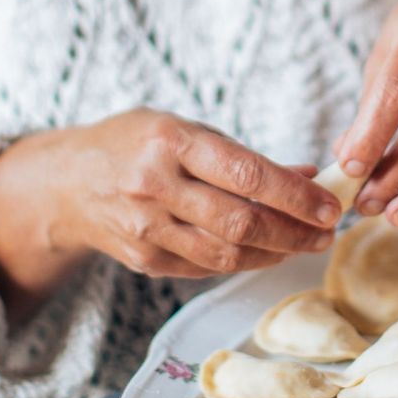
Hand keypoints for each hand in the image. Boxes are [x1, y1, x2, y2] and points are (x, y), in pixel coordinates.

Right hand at [0, 109, 341, 320]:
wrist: (67, 182)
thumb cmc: (135, 145)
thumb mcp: (185, 130)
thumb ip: (244, 156)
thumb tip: (310, 177)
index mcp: (170, 141)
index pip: (247, 174)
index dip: (295, 196)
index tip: (329, 206)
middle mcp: (155, 185)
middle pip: (241, 222)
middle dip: (294, 231)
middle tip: (327, 232)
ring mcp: (147, 227)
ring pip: (227, 252)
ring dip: (276, 252)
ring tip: (306, 244)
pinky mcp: (145, 259)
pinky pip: (207, 267)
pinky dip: (245, 261)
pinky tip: (269, 252)